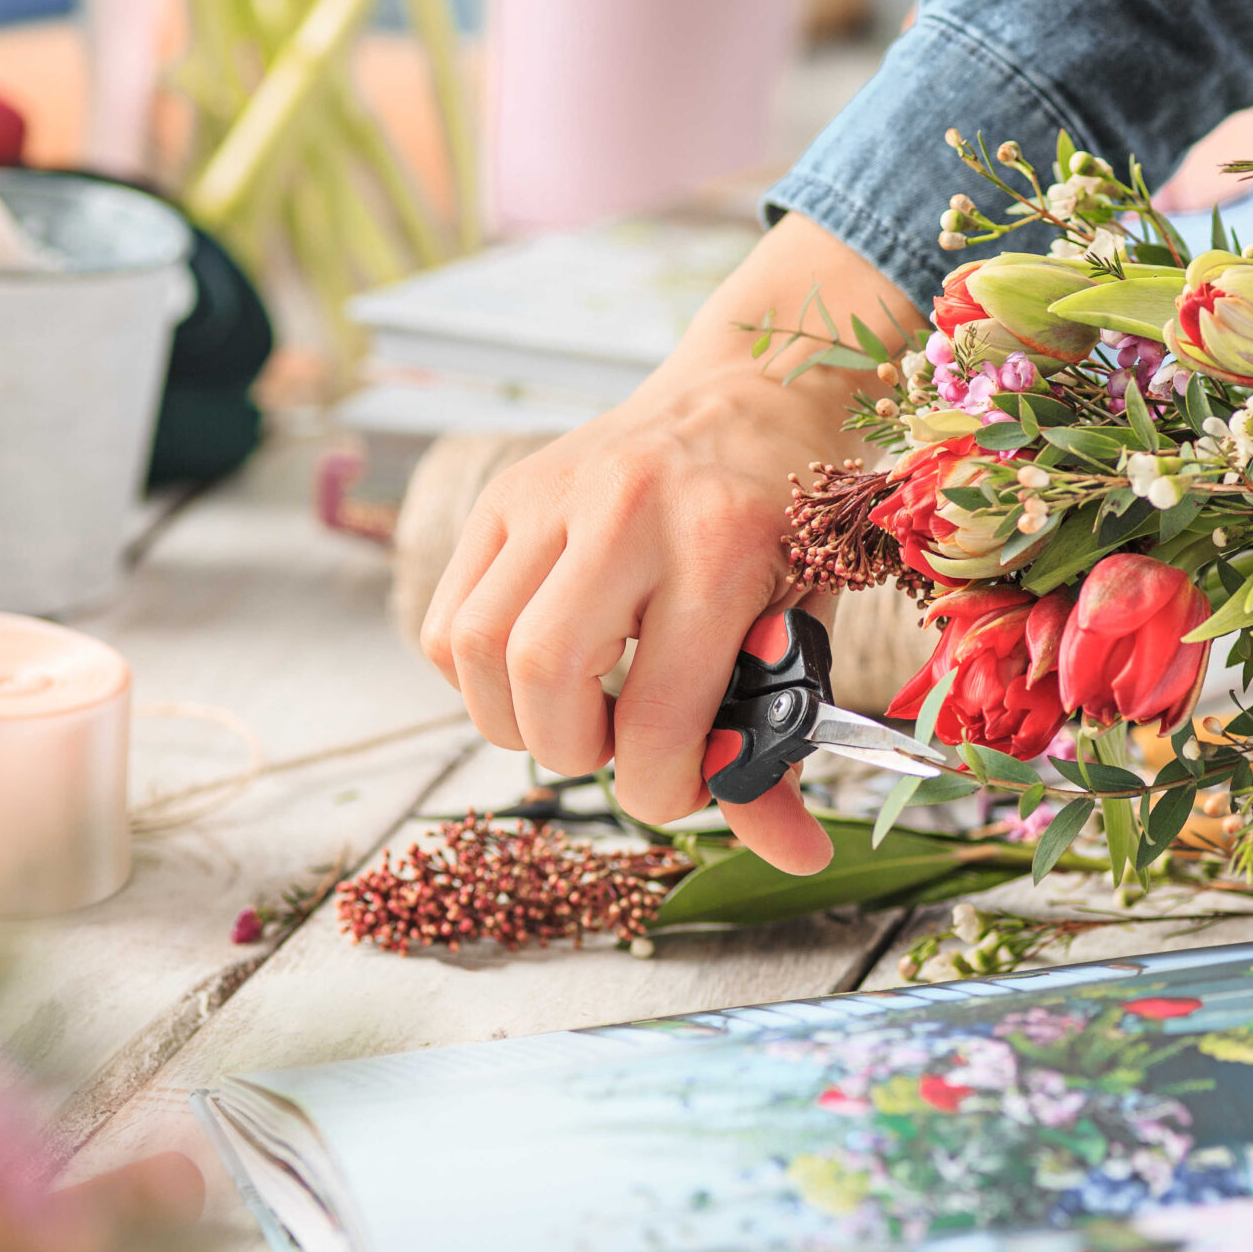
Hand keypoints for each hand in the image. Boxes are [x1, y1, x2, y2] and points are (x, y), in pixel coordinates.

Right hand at [419, 215, 922, 873]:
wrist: (751, 394)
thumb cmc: (786, 525)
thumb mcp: (806, 626)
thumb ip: (782, 742)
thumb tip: (795, 856)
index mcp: (724, 547)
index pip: (658, 715)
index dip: (662, 787)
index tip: (683, 781)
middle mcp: (628, 510)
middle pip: (540, 675)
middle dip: (574, 752)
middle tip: (621, 745)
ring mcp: (552, 494)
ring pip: (474, 651)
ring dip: (516, 720)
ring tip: (580, 714)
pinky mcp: (502, 494)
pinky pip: (446, 621)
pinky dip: (478, 676)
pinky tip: (543, 671)